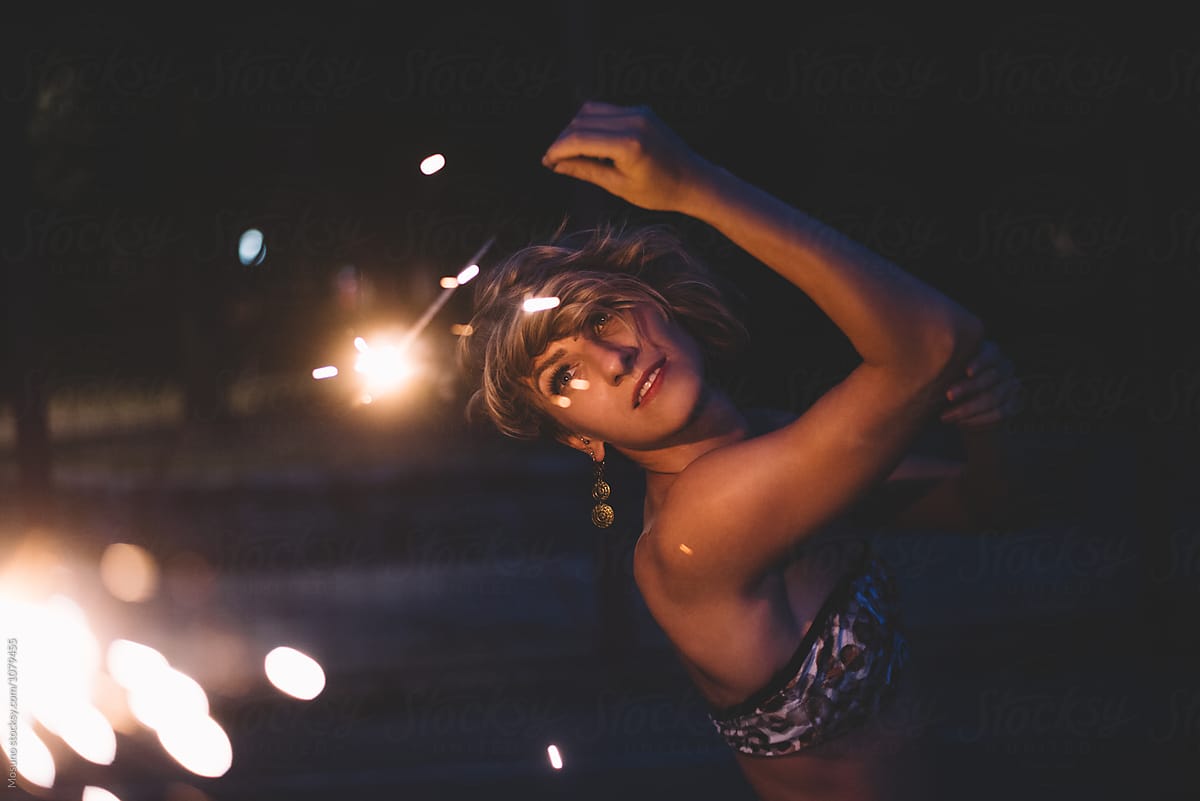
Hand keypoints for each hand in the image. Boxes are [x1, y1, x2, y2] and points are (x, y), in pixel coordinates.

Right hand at [541, 101, 712, 212]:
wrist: (694, 180)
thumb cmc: (659, 191)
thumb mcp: (619, 187)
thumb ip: (586, 171)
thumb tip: (556, 164)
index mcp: (629, 144)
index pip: (580, 138)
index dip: (558, 149)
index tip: (546, 161)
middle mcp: (633, 121)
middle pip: (581, 120)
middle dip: (563, 139)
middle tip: (554, 160)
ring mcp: (638, 112)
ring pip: (590, 111)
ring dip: (575, 129)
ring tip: (569, 153)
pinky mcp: (640, 110)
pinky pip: (605, 111)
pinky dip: (591, 124)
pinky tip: (588, 145)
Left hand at [939, 339, 1021, 428]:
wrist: (968, 412)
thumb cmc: (952, 385)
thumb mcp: (949, 374)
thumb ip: (948, 367)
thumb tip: (931, 365)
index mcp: (991, 352)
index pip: (990, 354)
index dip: (980, 362)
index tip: (967, 372)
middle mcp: (1005, 367)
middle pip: (990, 377)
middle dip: (968, 388)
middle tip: (948, 396)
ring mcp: (1012, 386)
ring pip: (994, 397)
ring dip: (969, 409)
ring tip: (946, 416)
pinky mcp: (1014, 405)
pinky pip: (1000, 413)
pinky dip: (979, 420)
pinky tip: (962, 423)